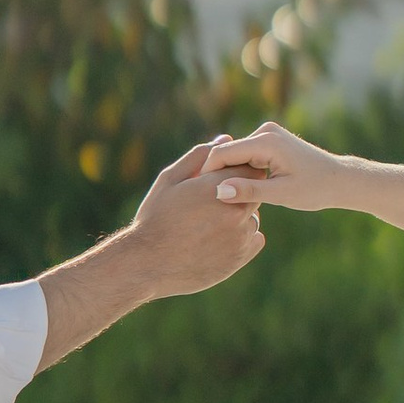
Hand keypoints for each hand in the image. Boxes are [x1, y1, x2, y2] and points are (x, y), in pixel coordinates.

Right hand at [126, 140, 267, 294]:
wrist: (148, 263)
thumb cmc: (155, 217)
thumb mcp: (169, 180)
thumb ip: (199, 157)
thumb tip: (225, 139)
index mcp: (217, 187)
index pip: (248, 167)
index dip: (236, 171)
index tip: (221, 178)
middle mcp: (235, 210)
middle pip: (254, 190)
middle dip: (240, 191)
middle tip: (215, 201)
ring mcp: (240, 235)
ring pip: (253, 215)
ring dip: (240, 215)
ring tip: (210, 223)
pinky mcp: (241, 256)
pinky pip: (255, 239)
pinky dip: (242, 237)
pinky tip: (218, 239)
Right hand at [199, 120, 341, 212]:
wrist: (340, 179)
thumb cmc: (315, 189)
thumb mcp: (282, 194)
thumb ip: (249, 192)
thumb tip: (219, 191)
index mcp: (267, 141)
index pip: (222, 154)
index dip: (206, 174)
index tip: (195, 196)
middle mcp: (265, 131)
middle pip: (227, 153)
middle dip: (215, 174)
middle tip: (201, 200)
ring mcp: (268, 133)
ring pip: (235, 155)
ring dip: (227, 173)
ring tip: (215, 198)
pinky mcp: (269, 140)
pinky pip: (245, 155)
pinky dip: (239, 171)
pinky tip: (235, 191)